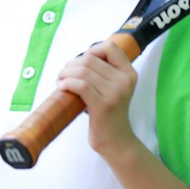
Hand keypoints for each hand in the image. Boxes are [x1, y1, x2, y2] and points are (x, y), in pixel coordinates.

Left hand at [55, 40, 139, 158]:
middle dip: (71, 64)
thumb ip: (103, 73)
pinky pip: (80, 85)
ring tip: (60, 81)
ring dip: (65, 73)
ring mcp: (115, 93)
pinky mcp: (103, 105)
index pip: (110, 47)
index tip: (80, 62)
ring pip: (83, 71)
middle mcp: (125, 81)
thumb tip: (78, 60)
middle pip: (90, 59)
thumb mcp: (113, 88)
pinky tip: (61, 87)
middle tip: (63, 74)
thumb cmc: (108, 114)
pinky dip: (67, 83)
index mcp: (129, 73)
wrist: (116, 140)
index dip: (91, 50)